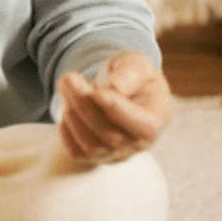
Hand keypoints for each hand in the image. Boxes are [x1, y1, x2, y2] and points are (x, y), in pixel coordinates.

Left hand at [56, 50, 171, 163]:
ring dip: (72, 114)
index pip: (141, 126)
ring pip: (91, 147)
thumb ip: (130, 73)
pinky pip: (75, 153)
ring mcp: (116, 154)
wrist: (120, 87)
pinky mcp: (95, 157)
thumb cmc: (132, 74)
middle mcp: (138, 144)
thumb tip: (114, 89)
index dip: (117, 110)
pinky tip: (67, 106)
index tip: (96, 91)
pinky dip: (65, 131)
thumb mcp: (137, 63)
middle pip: (110, 136)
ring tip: (66, 84)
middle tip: (69, 77)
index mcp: (156, 121)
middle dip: (85, 105)